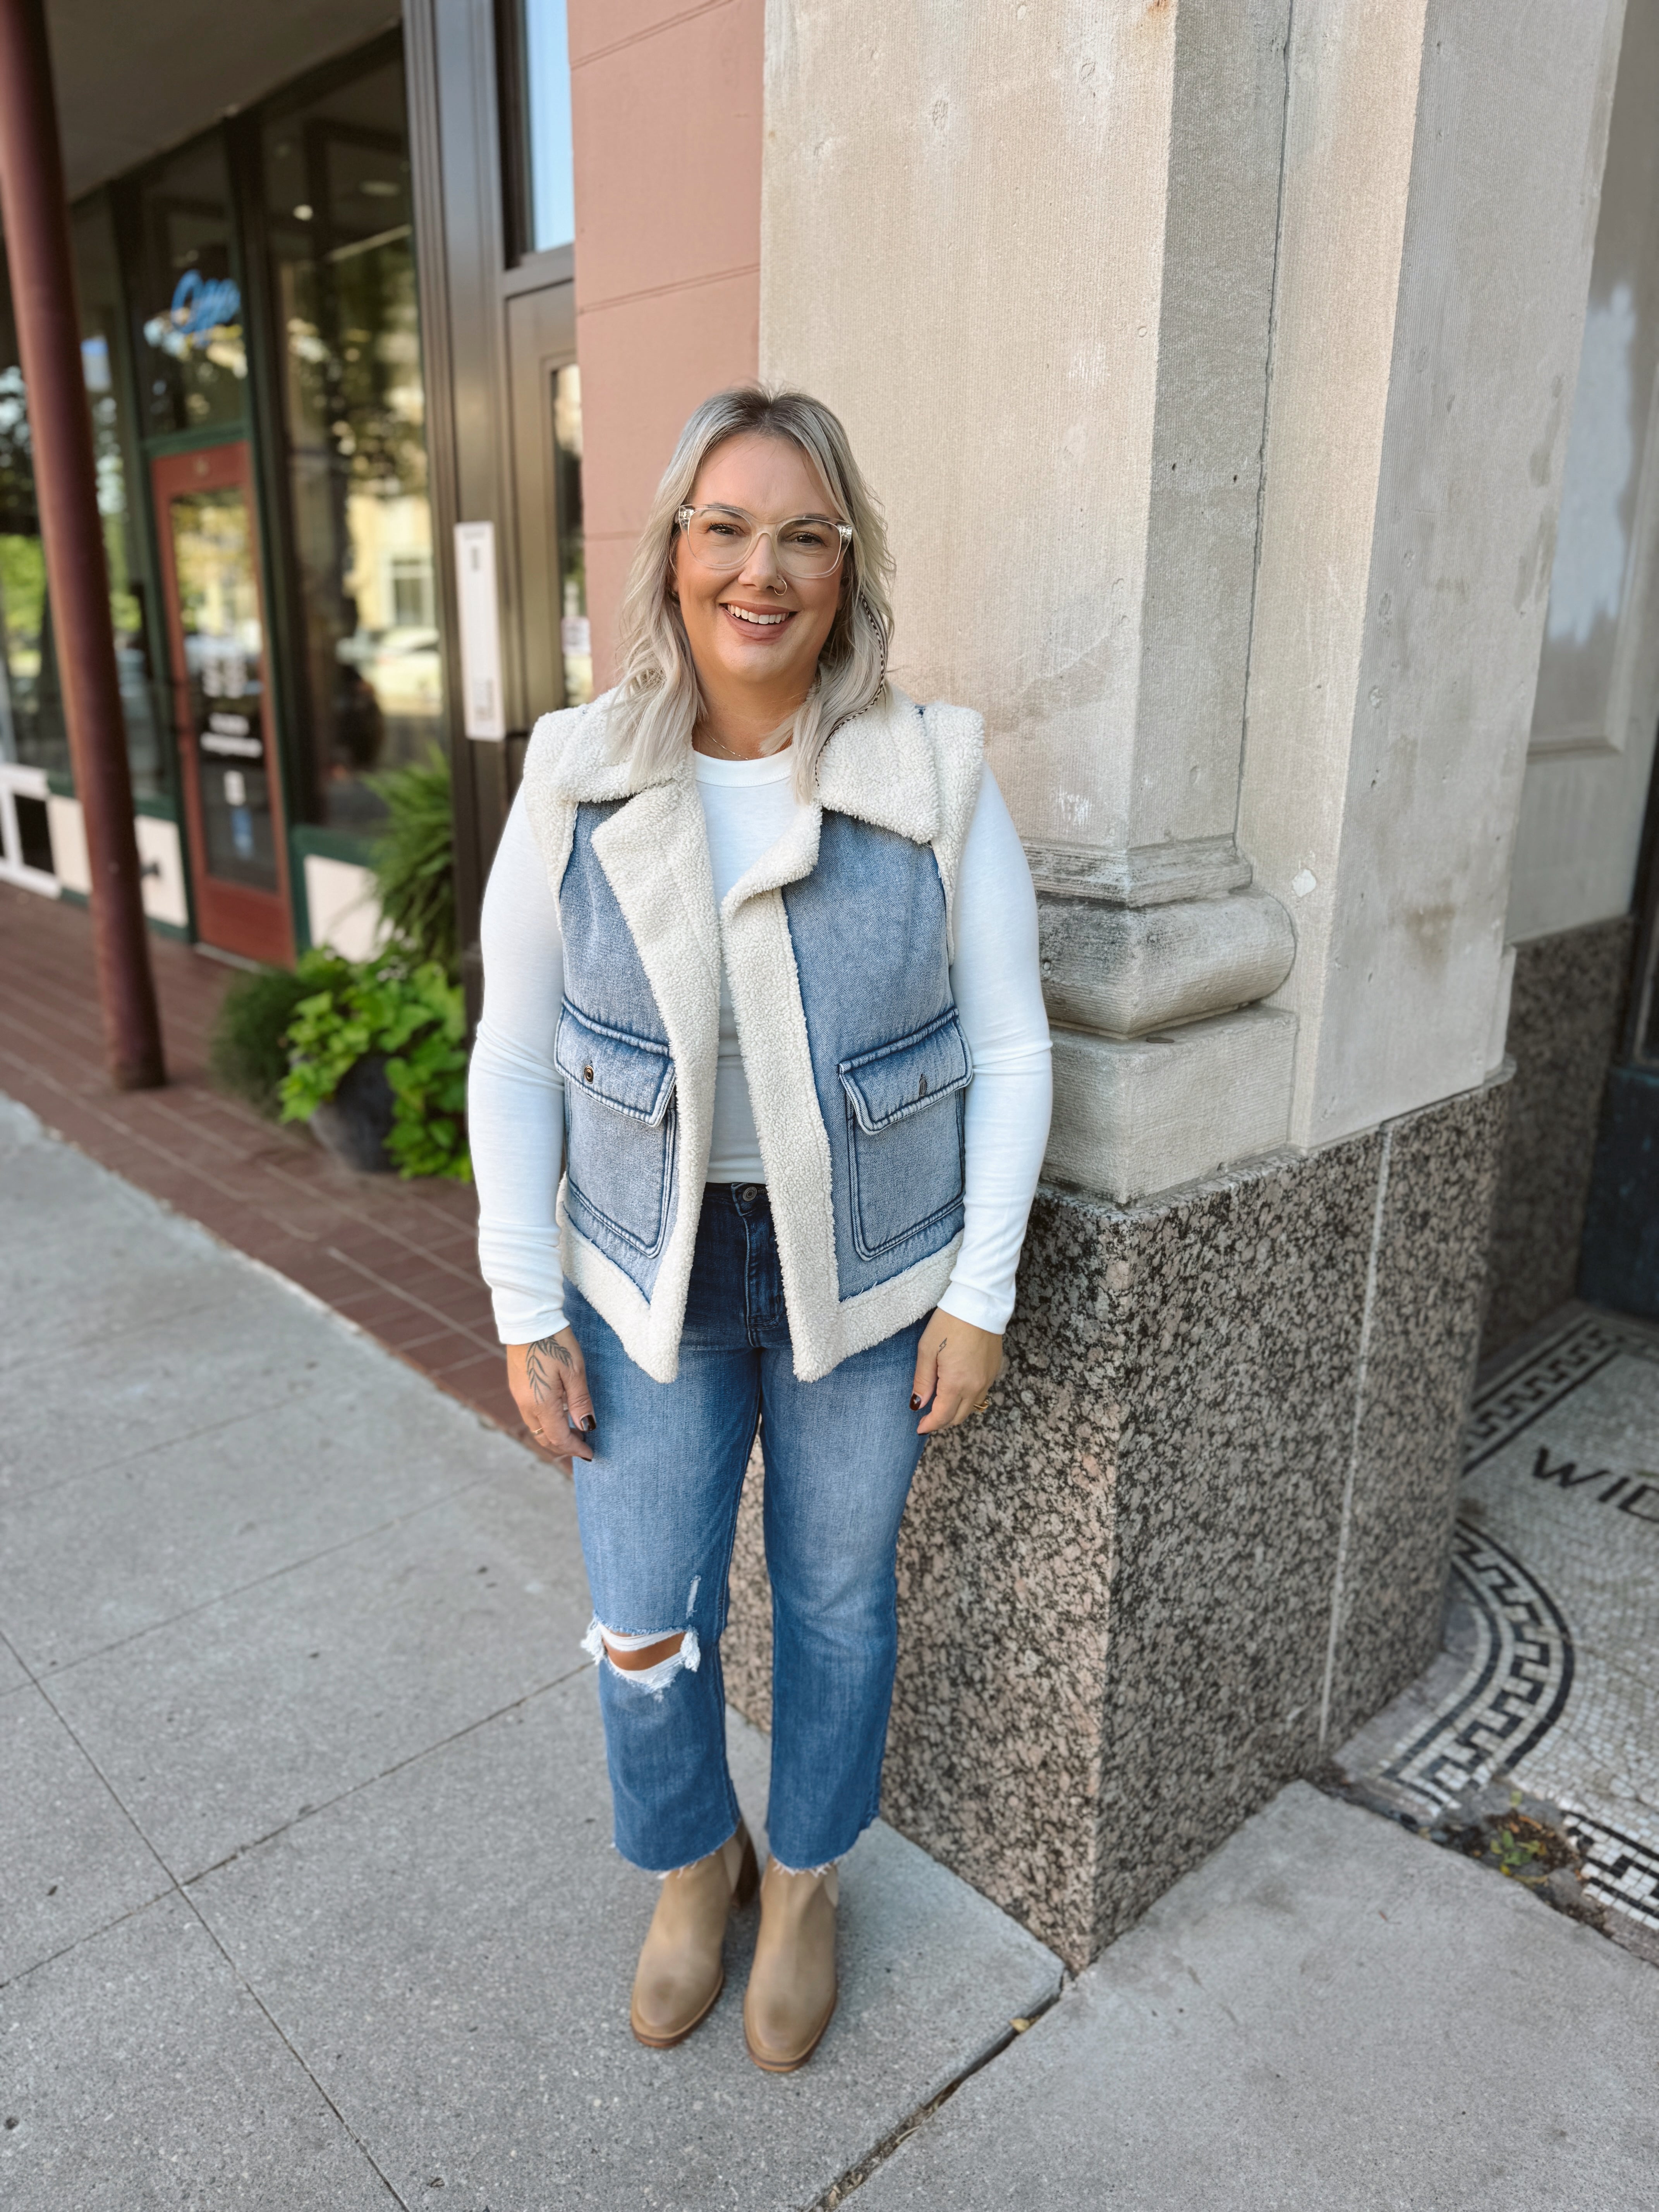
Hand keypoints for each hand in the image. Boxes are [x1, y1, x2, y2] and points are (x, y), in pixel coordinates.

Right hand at [506, 1327, 595, 1465]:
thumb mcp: (574, 1371)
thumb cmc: (555, 1342)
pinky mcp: (517, 1387)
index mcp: (541, 1404)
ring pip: (536, 1428)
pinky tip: (560, 1413)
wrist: (528, 1318)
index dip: (575, 1449)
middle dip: (564, 1447)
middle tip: (583, 1447)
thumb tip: (587, 1427)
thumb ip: (580, 1402)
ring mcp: (518, 1396)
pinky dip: (546, 1422)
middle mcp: (526, 1405)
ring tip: (574, 1432)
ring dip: (554, 1435)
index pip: (559, 1438)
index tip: (590, 1454)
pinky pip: (531, 1414)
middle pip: (544, 1438)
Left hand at [910, 1310, 1002, 1433]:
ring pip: (971, 1407)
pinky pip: (981, 1393)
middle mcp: (976, 1386)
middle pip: (958, 1417)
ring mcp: (988, 1379)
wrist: (979, 1303)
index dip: (929, 1425)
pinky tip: (956, 1389)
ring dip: (955, 1411)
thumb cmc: (949, 1323)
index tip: (919, 1428)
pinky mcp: (994, 1370)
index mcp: (956, 1383)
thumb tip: (917, 1404)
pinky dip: (967, 1398)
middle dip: (942, 1422)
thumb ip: (922, 1380)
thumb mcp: (927, 1350)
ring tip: (940, 1404)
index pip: (942, 1416)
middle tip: (927, 1417)